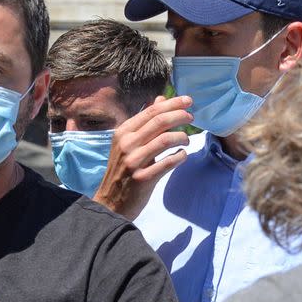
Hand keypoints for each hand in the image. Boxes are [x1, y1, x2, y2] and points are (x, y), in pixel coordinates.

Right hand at [93, 95, 192, 219]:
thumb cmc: (122, 170)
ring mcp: (134, 161)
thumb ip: (145, 122)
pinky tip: (182, 155)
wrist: (110, 202)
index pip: (151, 111)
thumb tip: (161, 99)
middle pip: (159, 121)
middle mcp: (127, 144)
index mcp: (123, 132)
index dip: (172, 103)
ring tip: (186, 140)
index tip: (188, 101)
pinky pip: (168, 162)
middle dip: (180, 115)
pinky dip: (180, 156)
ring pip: (166, 140)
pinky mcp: (143, 178)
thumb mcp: (128, 143)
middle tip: (191, 117)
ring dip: (182, 137)